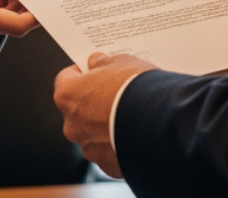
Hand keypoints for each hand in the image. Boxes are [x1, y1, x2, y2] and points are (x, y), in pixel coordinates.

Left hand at [53, 52, 156, 177]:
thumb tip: (97, 63)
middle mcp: (72, 126)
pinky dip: (119, 143)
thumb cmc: (137, 89)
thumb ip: (103, 63)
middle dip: (94, 102)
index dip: (81, 73)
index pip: (65, 80)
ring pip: (94, 134)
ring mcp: (89, 149)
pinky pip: (110, 152)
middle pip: (78, 110)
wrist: (162, 124)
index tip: (94, 70)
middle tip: (115, 93)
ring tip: (131, 115)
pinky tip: (137, 133)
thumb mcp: (121, 62)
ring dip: (106, 126)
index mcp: (68, 96)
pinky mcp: (108, 166)